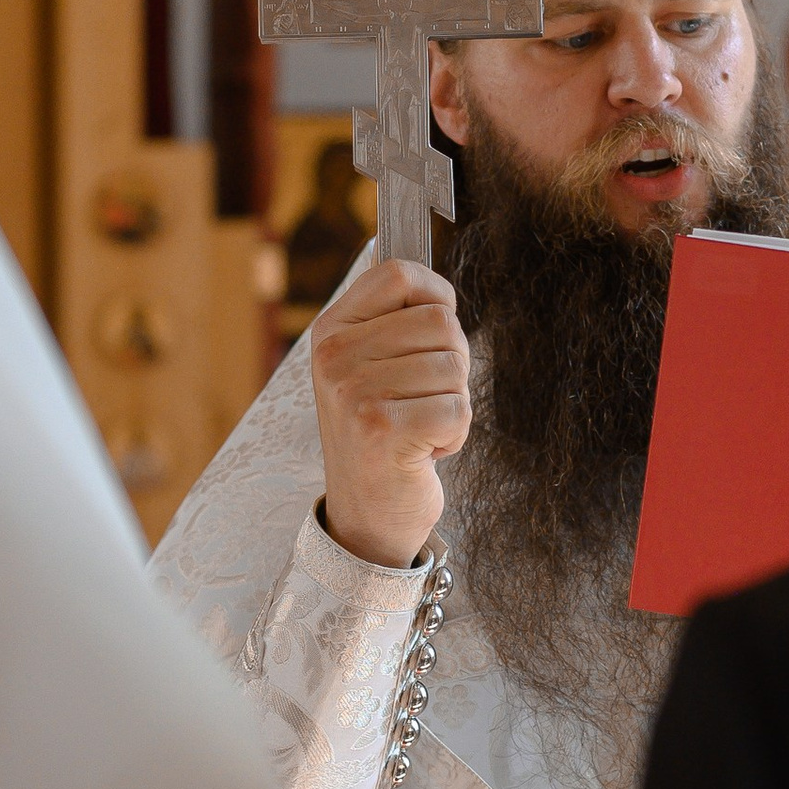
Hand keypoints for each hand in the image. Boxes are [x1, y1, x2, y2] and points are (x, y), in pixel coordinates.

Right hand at [312, 257, 470, 570]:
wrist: (366, 514)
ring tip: (419, 428)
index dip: (436, 297)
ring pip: (454, 367)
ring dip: (453, 404)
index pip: (400, 274)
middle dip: (452, 363)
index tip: (434, 335)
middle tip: (425, 398)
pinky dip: (455, 435)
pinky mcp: (383, 431)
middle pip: (441, 322)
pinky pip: (458, 409)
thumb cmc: (382, 434)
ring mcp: (355, 394)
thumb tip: (425, 275)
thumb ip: (393, 320)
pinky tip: (424, 452)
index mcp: (330, 330)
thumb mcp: (370, 366)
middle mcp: (334, 357)